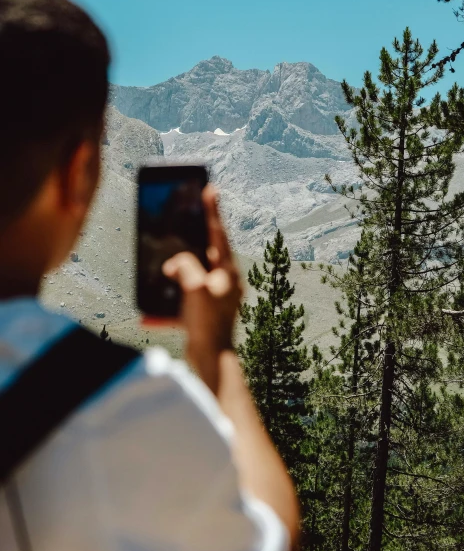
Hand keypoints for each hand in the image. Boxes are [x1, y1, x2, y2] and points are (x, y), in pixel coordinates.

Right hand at [162, 184, 241, 392]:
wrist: (212, 363)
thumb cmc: (208, 324)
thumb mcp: (195, 287)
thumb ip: (186, 266)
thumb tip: (176, 264)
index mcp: (228, 272)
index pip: (218, 234)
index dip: (212, 210)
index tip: (210, 188)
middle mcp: (225, 283)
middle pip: (204, 255)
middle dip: (188, 246)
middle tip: (182, 224)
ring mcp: (215, 299)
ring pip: (191, 279)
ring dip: (175, 278)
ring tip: (163, 274)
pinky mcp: (204, 316)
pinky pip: (182, 306)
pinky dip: (166, 310)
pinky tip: (149, 317)